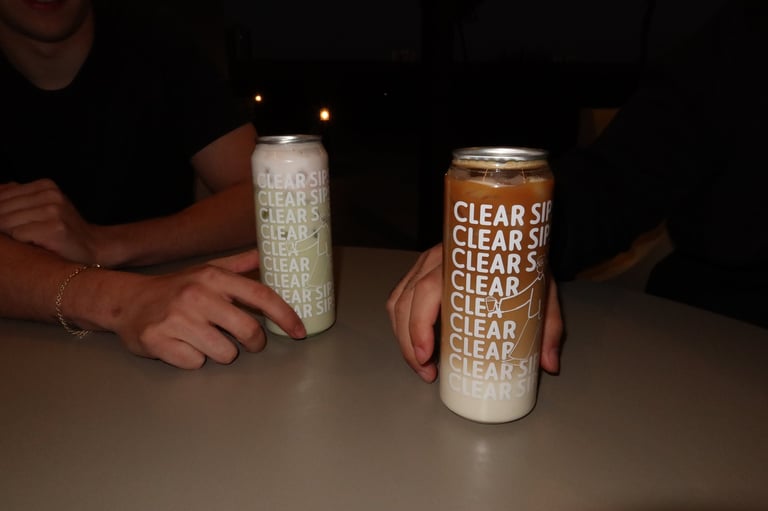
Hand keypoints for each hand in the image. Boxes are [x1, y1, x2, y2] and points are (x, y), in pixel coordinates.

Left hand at [0, 179, 100, 263]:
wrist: (95, 246)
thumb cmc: (64, 229)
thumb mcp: (44, 204)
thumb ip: (19, 195)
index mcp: (46, 185)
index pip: (2, 195)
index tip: (4, 223)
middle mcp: (51, 195)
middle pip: (1, 209)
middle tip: (8, 234)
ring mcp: (54, 211)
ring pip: (6, 222)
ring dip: (7, 235)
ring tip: (20, 241)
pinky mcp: (56, 229)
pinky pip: (18, 235)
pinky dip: (19, 243)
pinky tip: (31, 246)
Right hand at [109, 250, 305, 368]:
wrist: (127, 302)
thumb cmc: (176, 288)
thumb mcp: (207, 270)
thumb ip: (240, 264)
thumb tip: (267, 250)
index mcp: (214, 277)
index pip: (261, 296)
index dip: (285, 315)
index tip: (300, 331)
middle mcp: (197, 296)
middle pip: (248, 331)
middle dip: (254, 343)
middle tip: (249, 343)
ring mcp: (177, 319)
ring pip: (225, 353)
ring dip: (222, 352)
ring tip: (207, 340)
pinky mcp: (159, 341)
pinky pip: (196, 363)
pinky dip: (194, 359)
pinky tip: (184, 346)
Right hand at [386, 243, 562, 382]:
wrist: (518, 236)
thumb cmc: (526, 262)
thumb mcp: (541, 291)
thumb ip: (547, 325)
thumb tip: (548, 364)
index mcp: (461, 259)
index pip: (427, 289)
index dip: (420, 324)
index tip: (427, 355)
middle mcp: (437, 259)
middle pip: (406, 302)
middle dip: (409, 343)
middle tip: (427, 372)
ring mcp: (425, 264)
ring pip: (397, 302)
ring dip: (403, 337)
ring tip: (422, 365)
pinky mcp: (420, 272)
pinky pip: (399, 299)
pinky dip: (401, 325)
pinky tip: (414, 346)